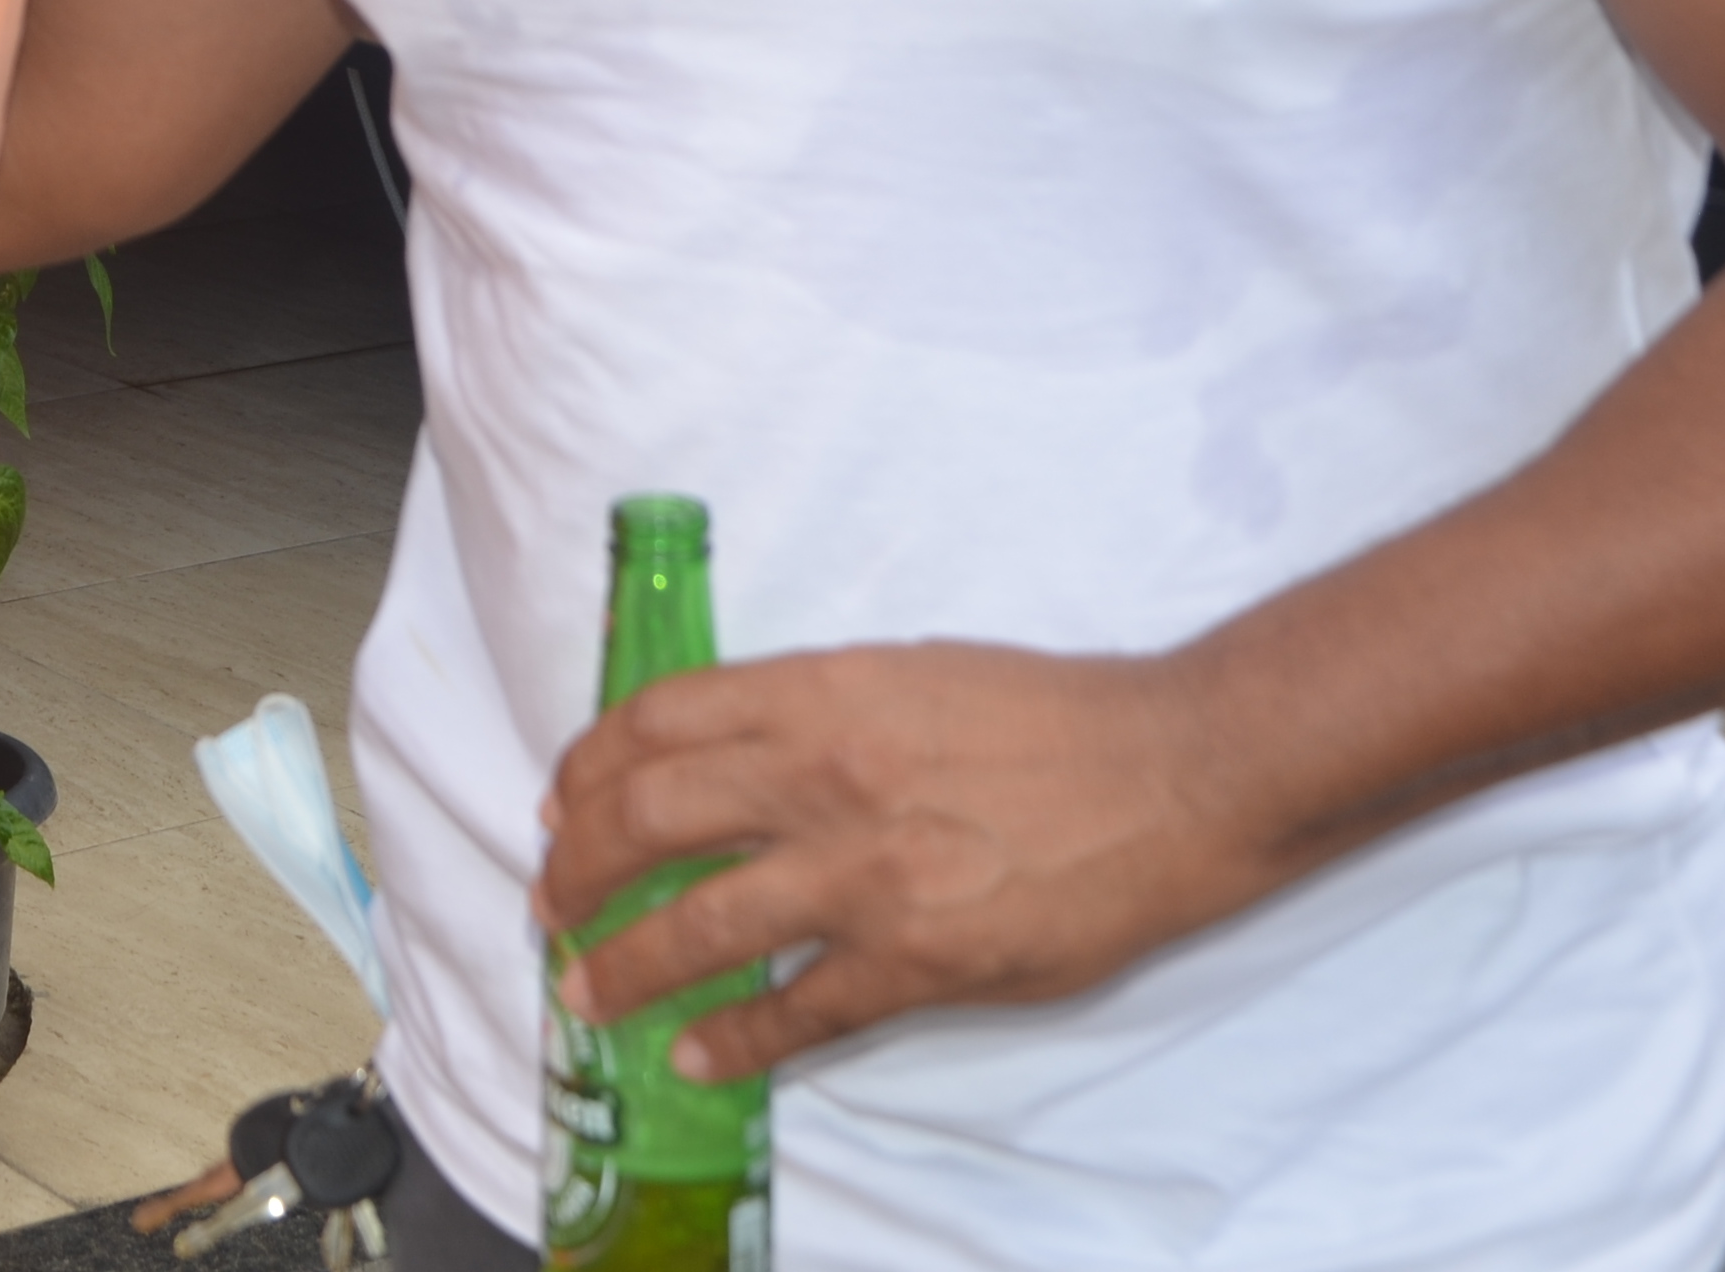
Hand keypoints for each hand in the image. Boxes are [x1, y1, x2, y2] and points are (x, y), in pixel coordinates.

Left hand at [538, 640, 1284, 1079]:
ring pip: (700, 925)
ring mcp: (866, 876)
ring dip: (625, 963)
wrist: (1171, 770)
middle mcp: (822, 777)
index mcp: (818, 694)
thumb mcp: (906, 671)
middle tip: (553, 900)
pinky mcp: (919, 960)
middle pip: (650, 819)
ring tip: (585, 988)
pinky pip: (799, 1010)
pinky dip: (734, 1038)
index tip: (563, 801)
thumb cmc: (1047, 712)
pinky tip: (695, 1054)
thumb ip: (812, 710)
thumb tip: (726, 751)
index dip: (590, 765)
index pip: (658, 721)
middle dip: (580, 867)